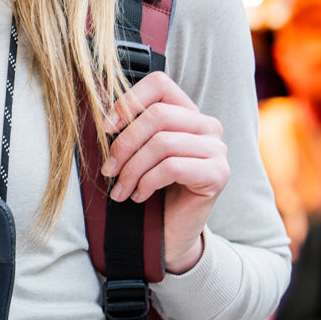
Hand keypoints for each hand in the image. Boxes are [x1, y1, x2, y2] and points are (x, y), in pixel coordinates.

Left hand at [103, 71, 228, 273]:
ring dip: (132, 170)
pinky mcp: (218, 174)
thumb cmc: (151, 192)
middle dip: (124, 144)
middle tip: (109, 170)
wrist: (169, 234)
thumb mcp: (137, 156)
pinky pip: (172, 167)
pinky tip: (139, 196)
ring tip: (120, 190)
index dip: (128, 102)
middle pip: (157, 116)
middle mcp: (207, 126)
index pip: (159, 84)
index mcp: (186, 114)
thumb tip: (102, 119)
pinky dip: (147, 182)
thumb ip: (129, 132)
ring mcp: (216, 149)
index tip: (106, 129)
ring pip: (162, 143)